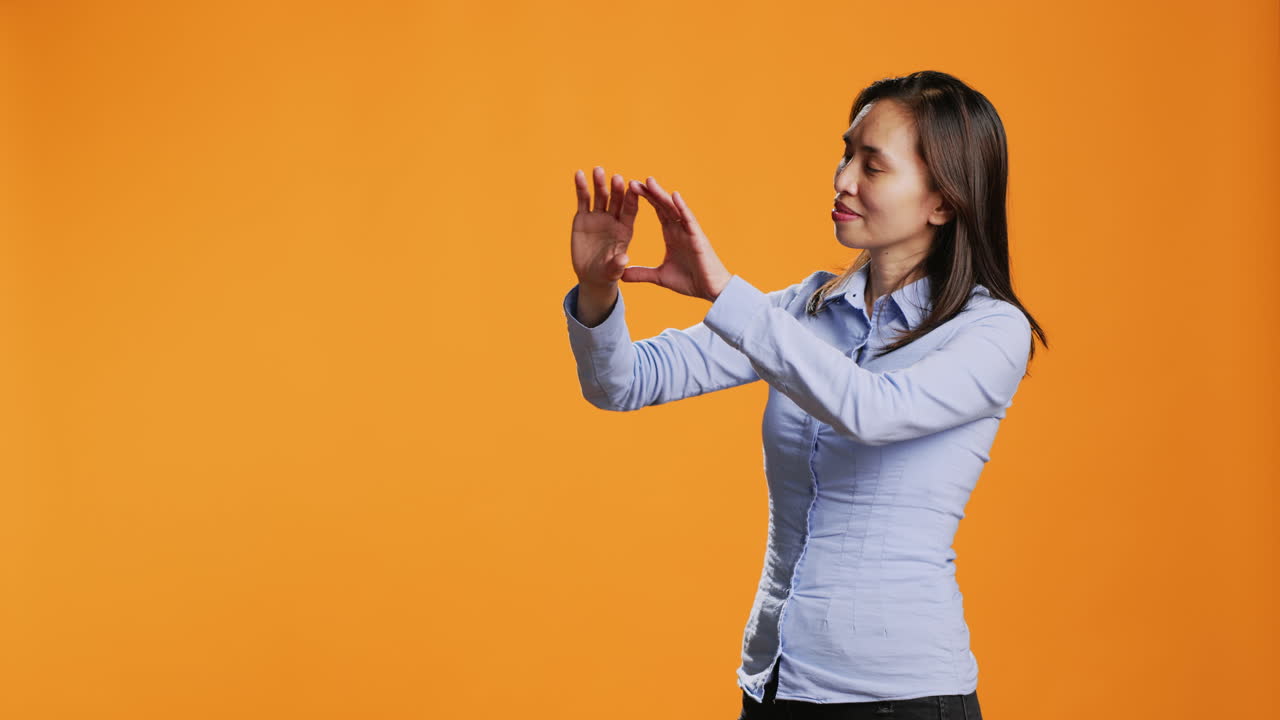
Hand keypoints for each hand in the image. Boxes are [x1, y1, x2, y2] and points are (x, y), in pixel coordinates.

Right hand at [570, 166, 638, 293]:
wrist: (591, 274)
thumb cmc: (607, 274)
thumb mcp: (613, 272)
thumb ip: (617, 265)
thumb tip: (624, 259)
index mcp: (625, 229)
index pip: (630, 211)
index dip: (632, 199)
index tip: (634, 187)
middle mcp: (613, 219)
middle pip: (616, 200)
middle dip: (616, 189)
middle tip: (616, 178)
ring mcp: (598, 216)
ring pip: (600, 196)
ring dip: (599, 183)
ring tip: (598, 170)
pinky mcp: (583, 217)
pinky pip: (583, 200)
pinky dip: (581, 187)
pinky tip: (579, 174)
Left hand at [623, 176, 732, 301]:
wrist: (711, 291)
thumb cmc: (690, 281)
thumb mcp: (660, 277)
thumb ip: (642, 274)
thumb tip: (621, 276)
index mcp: (671, 234)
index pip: (658, 211)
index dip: (646, 199)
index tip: (630, 188)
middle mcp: (680, 229)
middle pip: (663, 206)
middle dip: (649, 193)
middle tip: (633, 182)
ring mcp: (689, 232)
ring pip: (674, 209)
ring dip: (662, 195)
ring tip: (649, 182)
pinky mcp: (698, 238)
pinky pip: (689, 220)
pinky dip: (682, 208)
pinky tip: (674, 195)